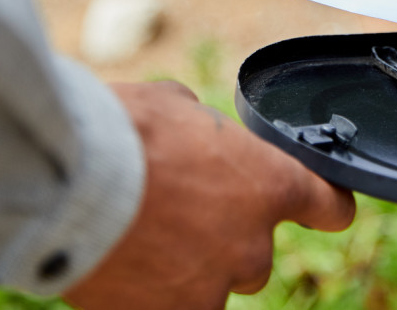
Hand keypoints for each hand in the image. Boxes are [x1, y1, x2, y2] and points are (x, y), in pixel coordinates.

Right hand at [64, 81, 354, 308]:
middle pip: (256, 256)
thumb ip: (205, 131)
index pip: (330, 208)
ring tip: (138, 239)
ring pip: (210, 289)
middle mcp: (250, 247)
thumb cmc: (123, 132)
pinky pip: (165, 308)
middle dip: (225, 238)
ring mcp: (207, 291)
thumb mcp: (177, 107)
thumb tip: (196, 131)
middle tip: (178, 212)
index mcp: (270, 186)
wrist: (66, 185)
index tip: (323, 208)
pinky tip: (119, 263)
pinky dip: (146, 293)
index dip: (325, 206)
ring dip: (185, 270)